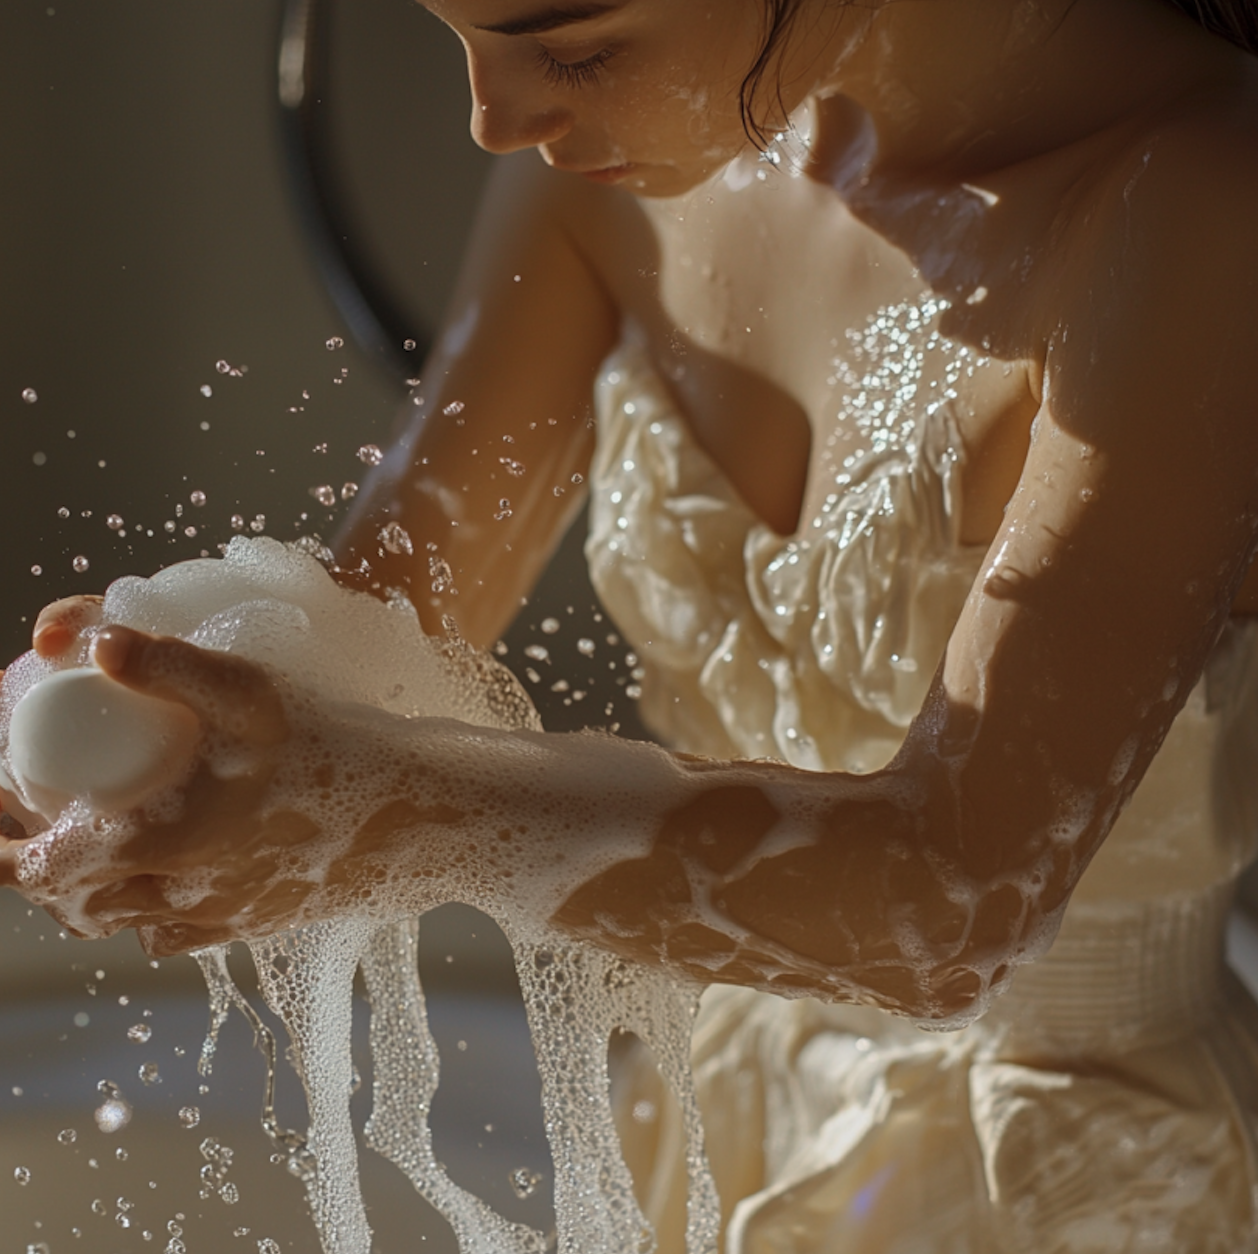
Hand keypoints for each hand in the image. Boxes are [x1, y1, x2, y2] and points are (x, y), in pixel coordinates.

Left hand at [0, 616, 318, 955]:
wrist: (420, 817)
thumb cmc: (337, 747)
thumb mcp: (251, 692)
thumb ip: (171, 664)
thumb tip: (94, 643)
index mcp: (159, 844)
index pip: (41, 871)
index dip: (2, 845)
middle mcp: (180, 895)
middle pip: (73, 905)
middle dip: (39, 869)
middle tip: (35, 823)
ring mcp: (220, 918)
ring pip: (122, 923)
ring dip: (89, 892)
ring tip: (90, 847)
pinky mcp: (257, 925)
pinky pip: (178, 933)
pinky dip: (150, 910)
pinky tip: (165, 874)